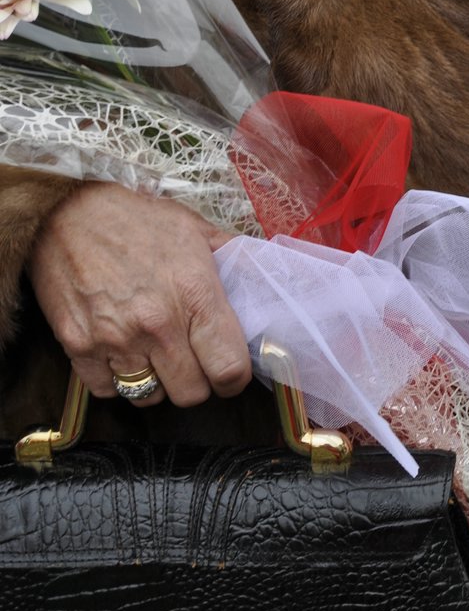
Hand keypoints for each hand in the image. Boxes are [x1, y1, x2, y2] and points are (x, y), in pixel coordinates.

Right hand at [28, 182, 250, 407]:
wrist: (65, 213)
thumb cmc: (136, 220)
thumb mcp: (195, 230)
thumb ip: (232, 259)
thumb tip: (261, 282)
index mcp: (195, 296)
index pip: (229, 368)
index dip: (235, 379)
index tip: (231, 374)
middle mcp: (157, 325)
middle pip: (192, 393)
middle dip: (198, 383)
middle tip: (193, 363)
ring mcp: (115, 339)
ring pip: (149, 397)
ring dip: (157, 384)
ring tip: (157, 358)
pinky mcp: (77, 347)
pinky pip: (106, 391)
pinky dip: (116, 381)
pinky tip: (123, 356)